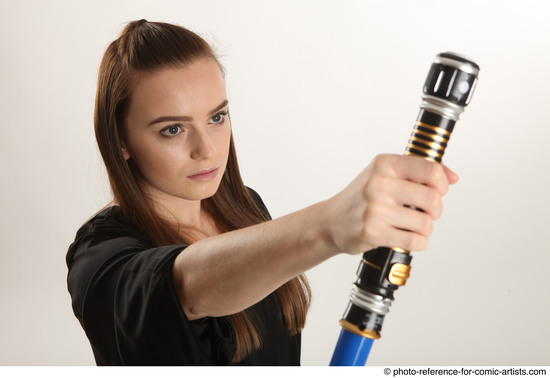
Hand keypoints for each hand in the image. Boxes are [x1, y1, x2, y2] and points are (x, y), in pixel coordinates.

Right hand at [323, 154, 457, 254]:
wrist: (331, 221)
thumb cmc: (362, 197)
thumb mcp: (385, 173)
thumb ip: (418, 171)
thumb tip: (452, 177)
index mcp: (384, 164)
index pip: (431, 170)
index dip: (442, 184)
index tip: (438, 191)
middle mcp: (378, 184)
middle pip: (433, 200)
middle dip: (435, 211)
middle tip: (425, 212)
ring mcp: (375, 209)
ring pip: (426, 223)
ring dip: (424, 229)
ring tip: (411, 226)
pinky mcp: (373, 232)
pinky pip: (415, 241)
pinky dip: (417, 242)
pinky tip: (406, 237)